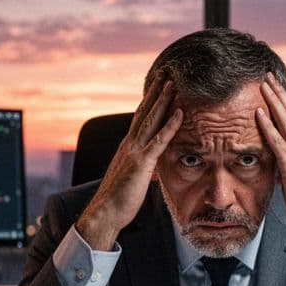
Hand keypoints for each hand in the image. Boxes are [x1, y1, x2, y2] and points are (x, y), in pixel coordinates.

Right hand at [76, 78, 183, 249]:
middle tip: (165, 73)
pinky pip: (159, 140)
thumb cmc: (119, 200)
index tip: (158, 86)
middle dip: (155, 91)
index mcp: (128, 147)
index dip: (150, 101)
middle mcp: (129, 144)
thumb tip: (152, 168)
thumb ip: (143, 168)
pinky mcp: (142, 163)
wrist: (105, 212)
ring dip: (163, 100)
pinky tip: (180, 113)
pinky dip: (170, 125)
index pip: (140, 118)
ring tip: (172, 83)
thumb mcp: (133, 179)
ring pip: (151, 120)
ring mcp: (135, 151)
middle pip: (144, 112)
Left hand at [254, 73, 285, 242]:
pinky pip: (277, 141)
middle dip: (279, 92)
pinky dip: (268, 125)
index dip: (284, 100)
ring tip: (263, 84)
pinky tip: (259, 113)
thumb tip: (274, 157)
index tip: (275, 86)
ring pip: (285, 120)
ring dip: (273, 100)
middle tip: (267, 75)